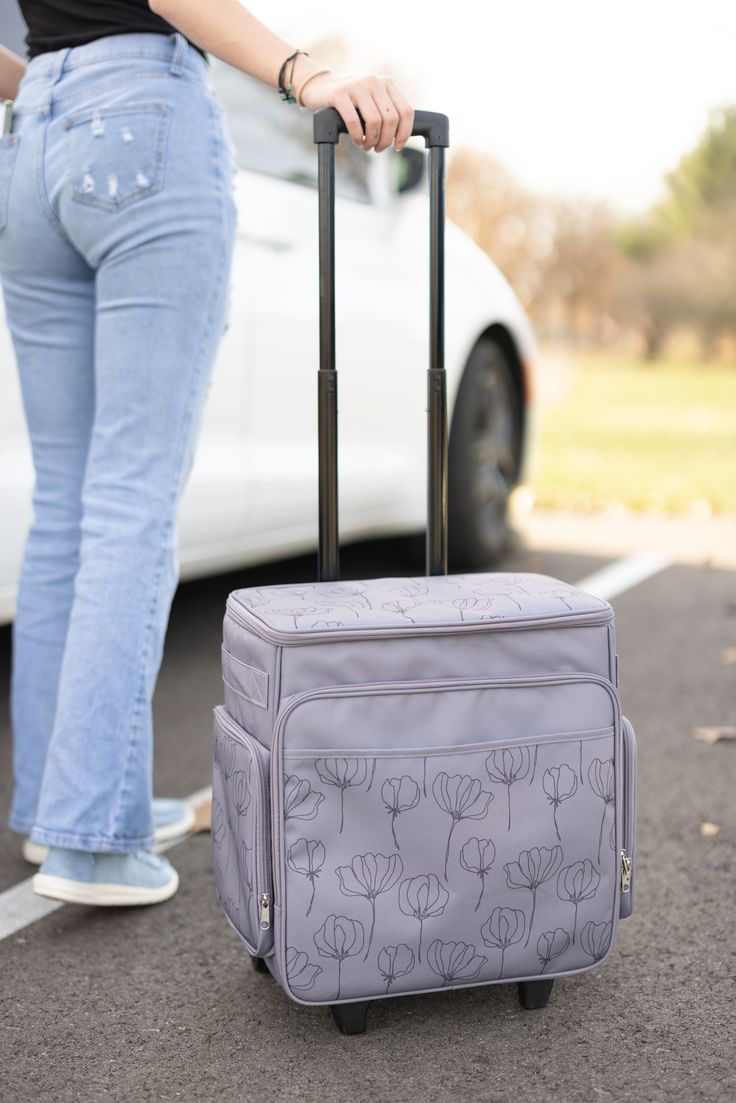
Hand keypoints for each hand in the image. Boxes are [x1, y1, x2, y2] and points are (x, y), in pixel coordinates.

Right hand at [299, 72, 414, 152]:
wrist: (322, 88)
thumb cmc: (351, 101)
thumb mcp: (373, 101)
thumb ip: (387, 112)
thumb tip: (401, 138)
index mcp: (387, 84)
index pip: (406, 111)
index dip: (404, 133)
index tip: (398, 146)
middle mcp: (374, 82)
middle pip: (391, 119)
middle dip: (386, 140)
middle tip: (378, 148)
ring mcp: (357, 86)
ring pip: (375, 122)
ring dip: (372, 140)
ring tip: (367, 146)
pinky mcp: (340, 94)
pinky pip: (354, 122)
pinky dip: (357, 137)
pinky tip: (357, 141)